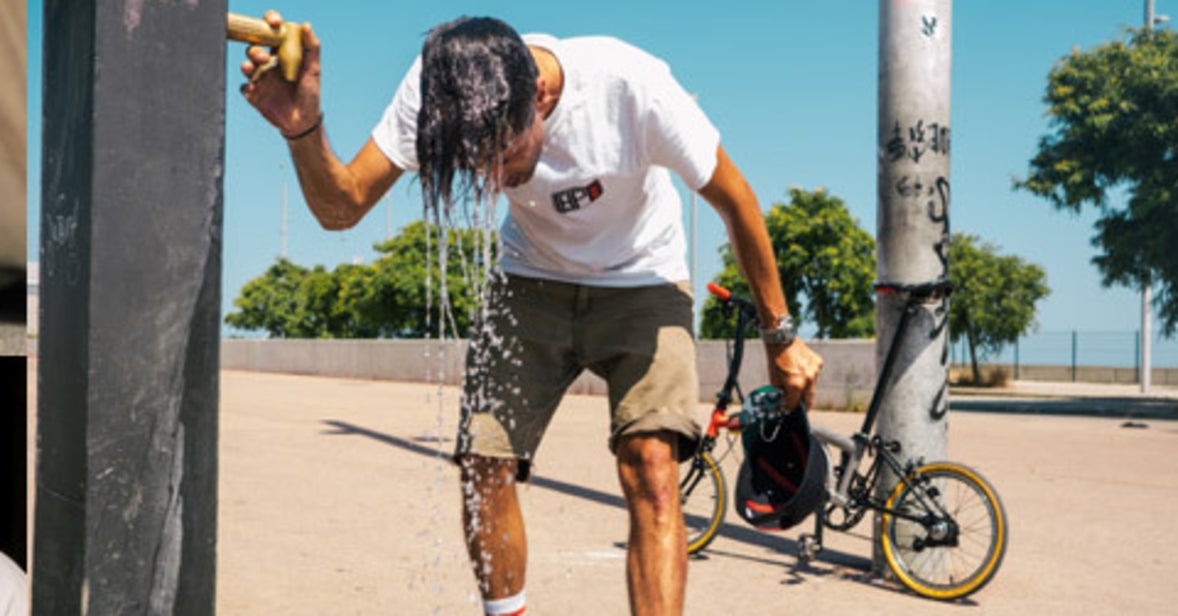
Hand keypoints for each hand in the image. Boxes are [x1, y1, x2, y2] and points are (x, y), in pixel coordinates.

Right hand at [239, 10, 321, 137]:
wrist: (304, 121)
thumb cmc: (310, 93)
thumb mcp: (313, 70)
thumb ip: (312, 48)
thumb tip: (306, 25)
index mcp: (280, 54)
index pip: (270, 33)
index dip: (268, 23)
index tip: (273, 23)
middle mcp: (267, 64)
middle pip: (254, 49)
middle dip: (255, 50)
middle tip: (263, 56)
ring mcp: (260, 79)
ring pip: (247, 67)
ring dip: (247, 65)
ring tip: (251, 68)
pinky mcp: (254, 95)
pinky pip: (245, 89)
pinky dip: (247, 88)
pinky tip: (253, 89)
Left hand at [766, 338, 822, 410]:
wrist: (781, 340)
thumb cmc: (775, 359)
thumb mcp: (774, 380)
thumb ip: (781, 393)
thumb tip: (784, 401)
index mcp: (796, 385)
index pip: (794, 405)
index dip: (790, 408)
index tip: (788, 410)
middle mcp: (808, 379)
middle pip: (808, 400)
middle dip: (803, 405)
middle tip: (799, 407)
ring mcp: (815, 371)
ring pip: (813, 387)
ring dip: (806, 389)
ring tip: (798, 385)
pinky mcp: (819, 363)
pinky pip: (815, 375)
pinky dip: (809, 376)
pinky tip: (802, 371)